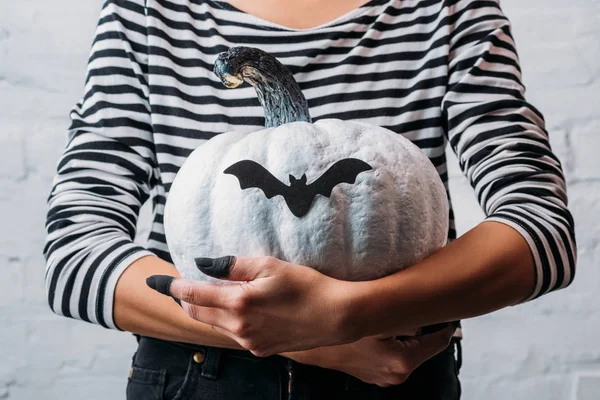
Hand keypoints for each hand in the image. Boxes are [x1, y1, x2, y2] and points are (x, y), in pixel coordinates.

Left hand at [146, 256, 355, 355]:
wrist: (336, 316)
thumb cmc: (306, 285)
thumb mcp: (270, 266)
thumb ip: (233, 265)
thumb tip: (205, 264)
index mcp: (238, 303)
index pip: (193, 295)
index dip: (172, 287)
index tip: (158, 282)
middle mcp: (238, 327)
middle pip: (198, 314)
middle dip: (185, 301)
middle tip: (181, 287)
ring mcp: (249, 341)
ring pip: (215, 325)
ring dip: (206, 311)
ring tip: (210, 295)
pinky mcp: (261, 349)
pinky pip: (235, 335)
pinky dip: (228, 321)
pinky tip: (240, 311)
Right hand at [286, 324, 455, 386]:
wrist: (312, 340)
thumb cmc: (343, 327)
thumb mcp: (378, 315)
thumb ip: (408, 314)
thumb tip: (429, 309)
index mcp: (402, 362)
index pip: (439, 342)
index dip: (445, 323)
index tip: (449, 309)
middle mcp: (396, 375)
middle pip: (424, 346)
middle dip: (424, 328)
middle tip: (423, 307)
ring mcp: (383, 377)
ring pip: (408, 349)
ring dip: (408, 335)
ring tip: (400, 315)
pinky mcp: (373, 374)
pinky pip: (393, 355)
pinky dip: (393, 342)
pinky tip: (383, 328)